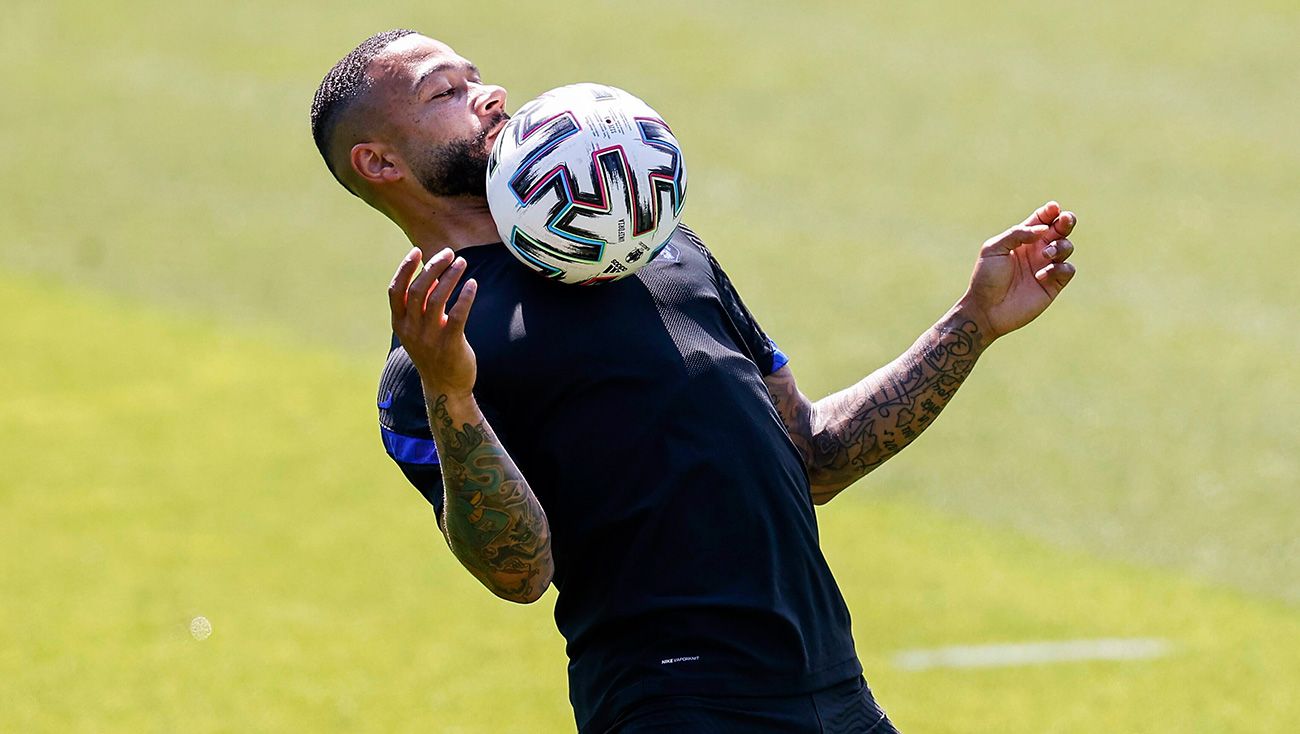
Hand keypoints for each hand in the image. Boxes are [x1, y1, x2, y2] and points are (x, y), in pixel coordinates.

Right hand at [388, 247, 478, 396]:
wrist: (445, 387)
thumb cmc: (433, 352)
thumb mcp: (418, 329)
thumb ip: (420, 305)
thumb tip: (429, 274)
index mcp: (400, 324)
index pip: (396, 291)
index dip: (405, 268)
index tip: (417, 251)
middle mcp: (411, 330)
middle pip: (417, 290)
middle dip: (432, 267)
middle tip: (449, 253)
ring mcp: (430, 338)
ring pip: (437, 299)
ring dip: (450, 277)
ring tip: (462, 263)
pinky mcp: (450, 345)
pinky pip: (457, 315)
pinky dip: (465, 296)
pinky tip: (472, 284)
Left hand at [962, 201, 1076, 338]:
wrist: (986, 309)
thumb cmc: (986, 278)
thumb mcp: (994, 249)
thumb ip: (1016, 234)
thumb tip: (1042, 230)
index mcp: (1022, 239)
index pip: (1042, 220)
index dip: (1050, 212)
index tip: (1053, 209)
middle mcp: (1037, 250)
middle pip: (1060, 229)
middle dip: (1066, 221)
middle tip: (1063, 221)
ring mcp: (1046, 266)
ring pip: (1067, 247)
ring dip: (1060, 246)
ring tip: (1045, 255)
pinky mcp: (1053, 284)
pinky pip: (1068, 270)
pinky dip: (1059, 268)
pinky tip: (1040, 275)